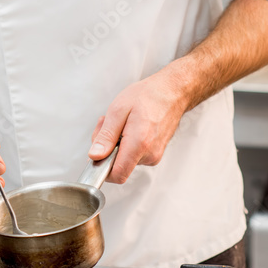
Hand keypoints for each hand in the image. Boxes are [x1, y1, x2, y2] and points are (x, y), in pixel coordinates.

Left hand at [87, 69, 188, 183]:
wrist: (172, 92)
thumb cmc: (148, 95)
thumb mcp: (118, 109)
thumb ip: (106, 136)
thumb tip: (95, 156)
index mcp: (139, 143)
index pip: (117, 174)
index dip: (102, 167)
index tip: (97, 151)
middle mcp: (150, 155)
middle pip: (118, 166)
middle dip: (107, 147)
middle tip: (107, 123)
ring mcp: (154, 156)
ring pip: (125, 159)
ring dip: (116, 143)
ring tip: (121, 121)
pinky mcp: (155, 153)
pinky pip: (134, 155)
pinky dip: (126, 142)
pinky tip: (129, 125)